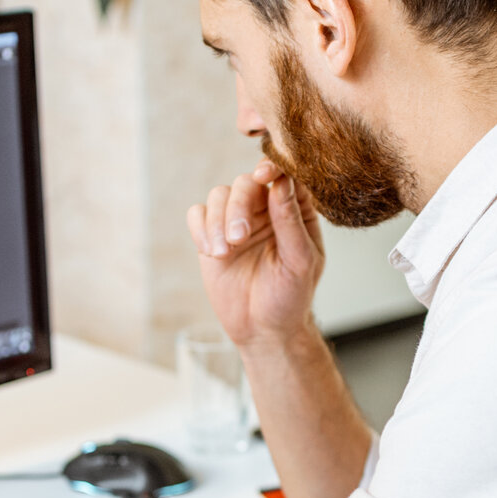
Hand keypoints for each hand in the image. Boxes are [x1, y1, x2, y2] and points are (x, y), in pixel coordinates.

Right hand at [188, 159, 325, 351]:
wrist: (263, 329)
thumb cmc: (290, 296)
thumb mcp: (299, 260)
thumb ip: (290, 221)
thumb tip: (281, 182)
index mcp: (294, 211)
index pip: (284, 176)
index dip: (273, 168)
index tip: (263, 175)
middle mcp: (264, 209)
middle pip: (246, 183)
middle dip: (238, 206)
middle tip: (238, 238)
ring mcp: (235, 221)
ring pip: (219, 195)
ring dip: (217, 220)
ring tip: (224, 252)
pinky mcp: (211, 236)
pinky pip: (197, 214)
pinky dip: (200, 228)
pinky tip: (212, 251)